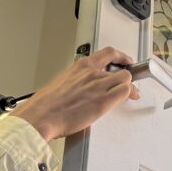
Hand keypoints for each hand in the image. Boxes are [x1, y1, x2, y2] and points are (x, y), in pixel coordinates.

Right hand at [10, 47, 139, 141]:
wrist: (40, 117)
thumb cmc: (46, 105)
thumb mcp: (62, 83)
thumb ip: (76, 81)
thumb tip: (82, 87)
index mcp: (80, 67)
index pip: (107, 53)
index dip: (120, 56)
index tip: (125, 59)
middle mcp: (91, 74)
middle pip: (121, 69)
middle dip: (127, 77)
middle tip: (128, 84)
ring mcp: (98, 86)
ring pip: (126, 80)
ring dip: (129, 87)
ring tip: (130, 94)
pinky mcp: (103, 101)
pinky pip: (125, 92)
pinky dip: (130, 95)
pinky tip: (129, 99)